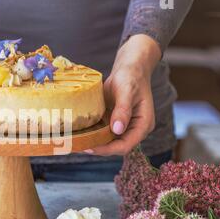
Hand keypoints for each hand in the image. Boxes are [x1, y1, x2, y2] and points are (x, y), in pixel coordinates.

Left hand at [85, 34, 160, 155]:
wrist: (128, 68)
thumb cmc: (130, 76)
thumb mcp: (126, 90)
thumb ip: (123, 109)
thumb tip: (117, 129)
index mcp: (143, 125)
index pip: (125, 145)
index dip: (108, 149)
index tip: (90, 148)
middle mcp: (135, 129)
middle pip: (116, 147)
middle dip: (98, 148)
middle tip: (78, 146)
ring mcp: (124, 127)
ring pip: (109, 141)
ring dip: (94, 143)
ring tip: (76, 143)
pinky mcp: (114, 122)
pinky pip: (104, 132)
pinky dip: (93, 134)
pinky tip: (80, 134)